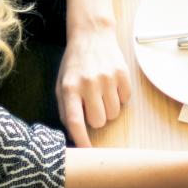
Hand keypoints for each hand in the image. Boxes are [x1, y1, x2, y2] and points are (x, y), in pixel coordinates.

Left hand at [57, 23, 132, 145]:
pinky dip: (119, 98)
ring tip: (101, 94)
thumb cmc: (75, 64)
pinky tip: (111, 85)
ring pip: (113, 114)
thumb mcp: (62, 84)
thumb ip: (65, 109)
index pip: (76, 122)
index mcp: (70, 88)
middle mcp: (89, 84)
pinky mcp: (123, 74)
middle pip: (98, 121)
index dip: (82, 140)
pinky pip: (125, 101)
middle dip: (96, 119)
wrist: (92, 35)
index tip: (87, 151)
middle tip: (92, 105)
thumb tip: (74, 135)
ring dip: (108, 109)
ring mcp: (108, 79)